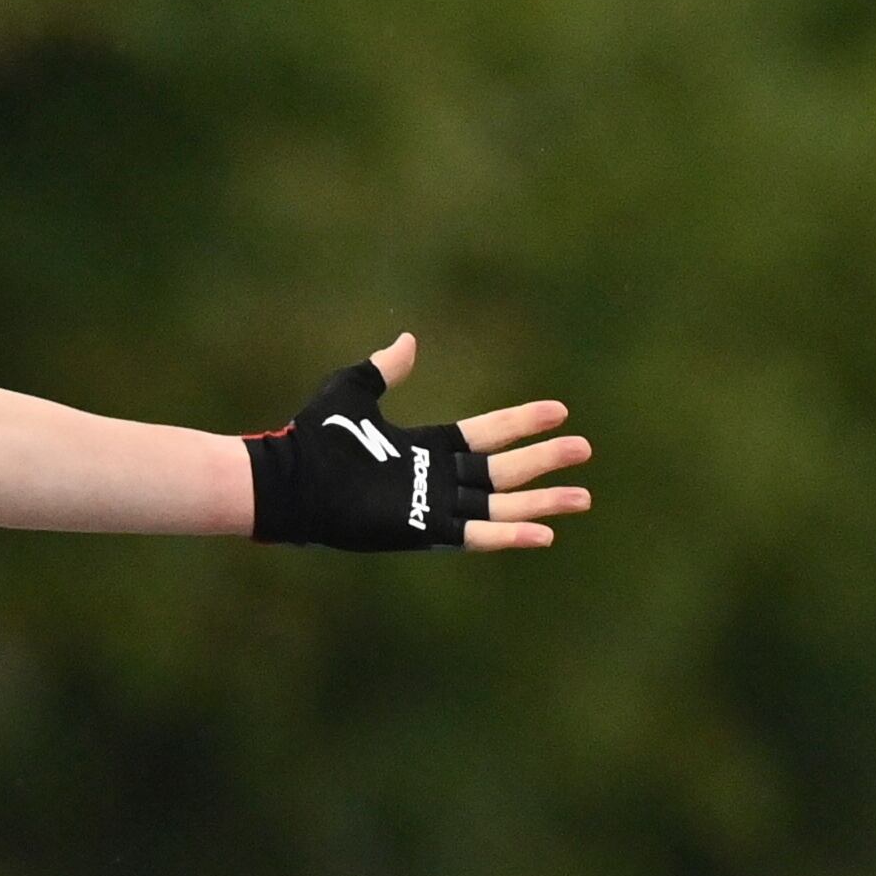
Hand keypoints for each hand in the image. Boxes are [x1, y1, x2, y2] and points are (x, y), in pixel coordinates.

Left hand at [250, 333, 592, 553]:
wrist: (290, 480)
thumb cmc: (314, 438)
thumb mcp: (352, 392)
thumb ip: (383, 369)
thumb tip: (408, 341)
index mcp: (424, 447)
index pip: (486, 433)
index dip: (521, 422)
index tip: (558, 411)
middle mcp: (435, 478)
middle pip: (503, 469)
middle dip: (544, 459)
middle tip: (585, 450)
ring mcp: (432, 506)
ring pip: (501, 504)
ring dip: (542, 501)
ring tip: (583, 497)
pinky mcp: (424, 530)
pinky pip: (477, 535)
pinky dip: (510, 534)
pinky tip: (546, 534)